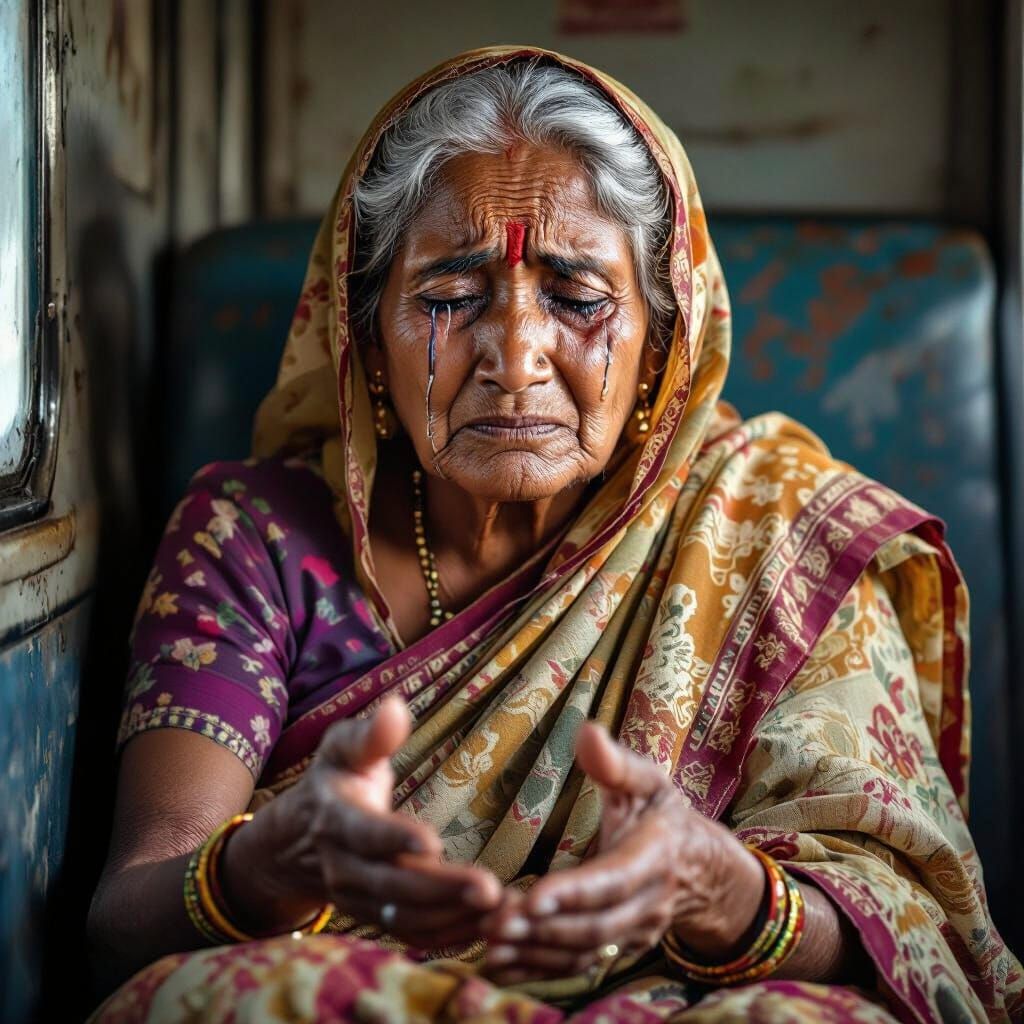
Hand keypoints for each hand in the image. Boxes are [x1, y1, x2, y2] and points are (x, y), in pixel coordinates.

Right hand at [222, 696, 501, 948]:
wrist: (296, 839)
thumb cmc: (334, 778)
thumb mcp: (342, 748)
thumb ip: (371, 734)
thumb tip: (395, 707)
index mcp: (336, 819)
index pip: (365, 834)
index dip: (394, 839)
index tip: (432, 843)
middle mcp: (344, 867)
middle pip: (392, 886)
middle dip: (441, 890)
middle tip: (490, 889)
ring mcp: (358, 899)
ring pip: (405, 919)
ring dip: (454, 919)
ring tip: (502, 911)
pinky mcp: (375, 918)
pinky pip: (412, 935)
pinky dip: (449, 936)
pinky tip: (489, 927)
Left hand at [481, 723, 764, 983]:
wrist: (701, 868)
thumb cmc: (662, 814)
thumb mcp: (647, 781)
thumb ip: (616, 763)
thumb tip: (586, 731)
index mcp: (653, 857)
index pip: (613, 880)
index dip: (575, 892)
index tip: (533, 896)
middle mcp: (648, 904)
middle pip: (596, 926)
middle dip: (545, 928)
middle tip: (494, 924)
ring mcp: (636, 934)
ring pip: (586, 952)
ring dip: (537, 952)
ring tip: (490, 943)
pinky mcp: (620, 951)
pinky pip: (581, 966)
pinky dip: (541, 969)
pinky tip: (503, 964)